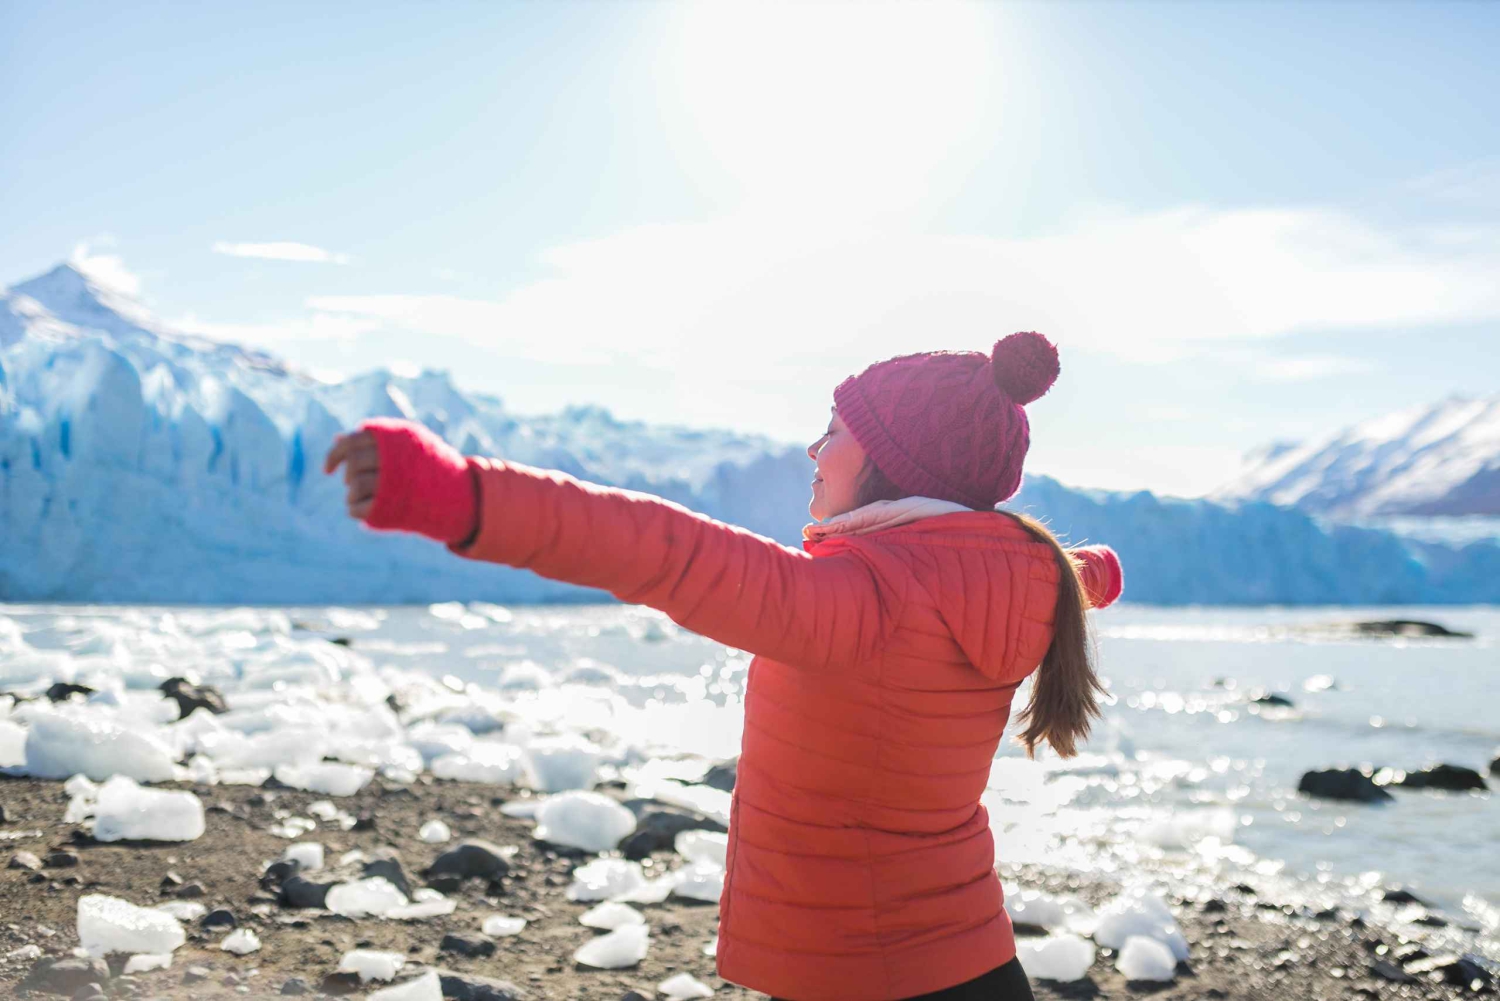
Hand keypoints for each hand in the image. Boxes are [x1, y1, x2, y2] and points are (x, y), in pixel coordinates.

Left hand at [322, 419, 478, 543]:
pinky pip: (357, 508)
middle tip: (353, 483)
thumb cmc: (428, 469)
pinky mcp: (390, 506)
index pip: (354, 442)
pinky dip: (355, 509)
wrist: (458, 496)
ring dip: (352, 494)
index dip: (335, 455)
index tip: (327, 470)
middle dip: (349, 474)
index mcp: (395, 440)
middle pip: (354, 463)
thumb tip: (338, 438)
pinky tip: (364, 509)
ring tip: (361, 497)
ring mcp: (392, 484)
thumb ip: (373, 442)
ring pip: (355, 486)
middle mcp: (393, 459)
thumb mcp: (404, 447)